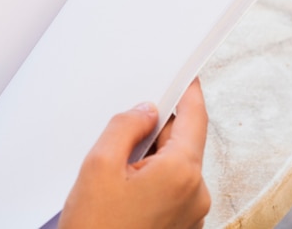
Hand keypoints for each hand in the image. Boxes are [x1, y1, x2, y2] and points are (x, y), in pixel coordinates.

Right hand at [58, 78, 209, 228]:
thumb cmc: (96, 228)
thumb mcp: (99, 164)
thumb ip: (125, 127)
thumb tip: (145, 111)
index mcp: (181, 174)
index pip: (195, 119)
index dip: (189, 93)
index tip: (187, 77)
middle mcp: (195, 194)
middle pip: (183, 142)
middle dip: (158, 130)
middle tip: (127, 129)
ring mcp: (191, 213)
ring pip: (176, 165)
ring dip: (152, 157)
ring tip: (119, 169)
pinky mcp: (181, 226)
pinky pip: (173, 187)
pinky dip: (154, 177)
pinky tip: (126, 186)